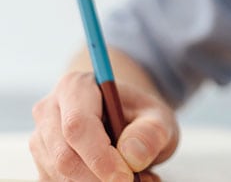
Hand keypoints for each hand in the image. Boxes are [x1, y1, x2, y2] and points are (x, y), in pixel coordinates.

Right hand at [30, 70, 178, 180]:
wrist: (126, 119)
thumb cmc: (139, 115)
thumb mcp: (158, 117)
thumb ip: (151, 132)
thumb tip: (131, 156)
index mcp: (76, 87)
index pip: (78, 125)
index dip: (99, 156)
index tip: (126, 177)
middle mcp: (49, 111)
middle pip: (64, 157)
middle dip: (99, 177)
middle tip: (134, 181)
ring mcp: (41, 139)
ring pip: (59, 175)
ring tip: (134, 177)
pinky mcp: (43, 164)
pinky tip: (116, 179)